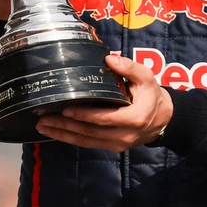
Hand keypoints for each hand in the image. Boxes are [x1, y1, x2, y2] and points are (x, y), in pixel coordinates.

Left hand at [36, 55, 171, 150]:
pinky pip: (89, 144)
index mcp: (133, 118)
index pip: (104, 118)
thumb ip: (129, 67)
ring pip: (86, 141)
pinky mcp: (112, 147)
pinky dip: (71, 138)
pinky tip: (56, 133)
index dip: (84, 115)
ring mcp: (117, 144)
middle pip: (89, 132)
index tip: (65, 109)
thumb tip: (109, 59)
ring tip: (42, 127)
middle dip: (64, 126)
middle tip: (43, 119)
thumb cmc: (152, 95)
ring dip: (63, 135)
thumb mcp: (146, 77)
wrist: (163, 119)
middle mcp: (124, 135)